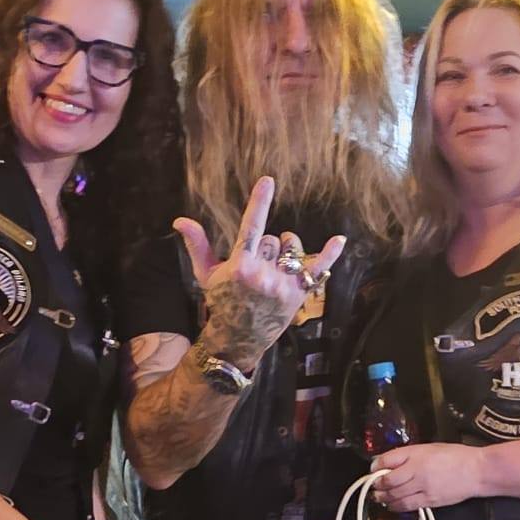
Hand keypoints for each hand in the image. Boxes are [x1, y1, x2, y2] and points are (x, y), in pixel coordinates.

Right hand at [174, 177, 346, 374]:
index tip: (268, 181)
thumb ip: (197, 244)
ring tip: (276, 268)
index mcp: (239, 265)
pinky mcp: (298, 294)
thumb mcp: (205, 275)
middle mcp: (262, 274)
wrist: (238, 338)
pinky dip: (330, 254)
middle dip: (266, 248)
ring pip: (292, 249)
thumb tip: (180, 220)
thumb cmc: (221, 302)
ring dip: (287, 252)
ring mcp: (282, 285)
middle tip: (257, 269)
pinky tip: (340, 240)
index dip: (260, 201)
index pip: (251, 226)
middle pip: (272, 239)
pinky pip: (318, 269)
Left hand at [369, 443, 484, 510]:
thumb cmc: (455, 456)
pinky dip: (395, 506)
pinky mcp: (429, 501)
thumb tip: (387, 461)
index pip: (388, 460)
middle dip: (377, 485)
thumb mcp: (429, 448)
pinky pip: (407, 505)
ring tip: (378, 497)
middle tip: (373, 486)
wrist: (476, 471)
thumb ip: (409, 454)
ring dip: (383, 497)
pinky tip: (391, 505)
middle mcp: (417, 470)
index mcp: (417, 453)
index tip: (373, 469)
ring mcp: (423, 487)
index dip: (376, 466)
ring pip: (395, 495)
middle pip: (388, 480)